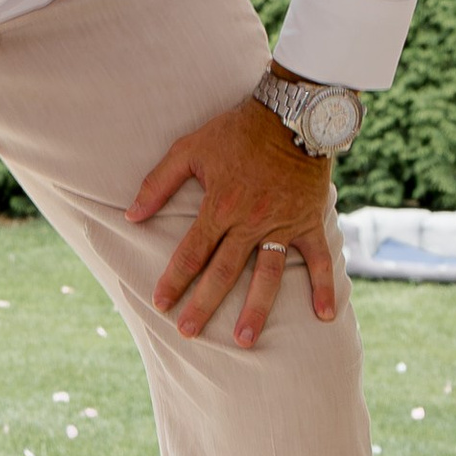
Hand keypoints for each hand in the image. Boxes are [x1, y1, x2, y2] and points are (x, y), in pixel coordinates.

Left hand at [129, 89, 339, 346]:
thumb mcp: (188, 149)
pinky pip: (320, 260)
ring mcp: (282, 225)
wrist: (290, 114)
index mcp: (219, 206)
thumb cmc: (235, 131)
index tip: (161, 304)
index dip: (174, 280)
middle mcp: (250, 222)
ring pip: (268, 275)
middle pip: (224, 272)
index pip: (192, 253)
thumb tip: (130, 215)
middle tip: (188, 333)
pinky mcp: (309, 222)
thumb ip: (157, 183)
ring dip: (256, 309)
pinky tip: (323, 317)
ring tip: (244, 340)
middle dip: (204, 305)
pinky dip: (324, 287)